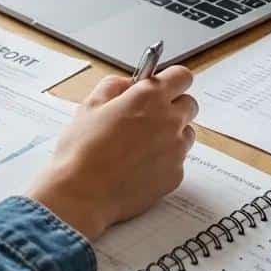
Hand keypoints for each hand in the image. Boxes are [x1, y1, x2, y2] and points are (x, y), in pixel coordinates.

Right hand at [26, 67, 196, 239]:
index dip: (172, 80)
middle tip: (149, 118)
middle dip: (173, 107)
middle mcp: (169, 121)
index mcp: (149, 98)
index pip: (182, 76)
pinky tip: (139, 167)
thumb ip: (113, 86)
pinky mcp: (176, 175)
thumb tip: (127, 85)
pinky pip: (178, 161)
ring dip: (171, 134)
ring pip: (186, 134)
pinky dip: (164, 161)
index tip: (163, 87)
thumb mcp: (90, 106)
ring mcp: (176, 150)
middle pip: (189, 105)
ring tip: (141, 146)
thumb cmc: (81, 150)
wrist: (82, 193)